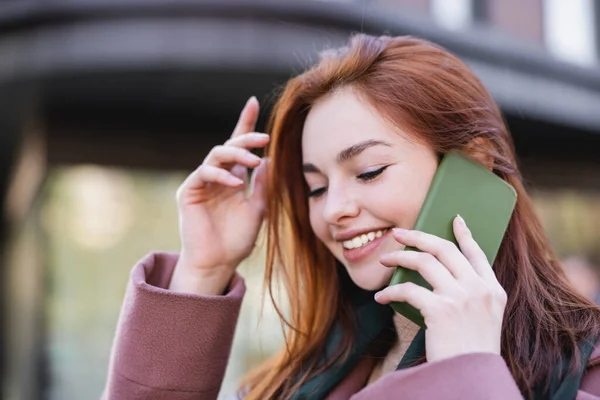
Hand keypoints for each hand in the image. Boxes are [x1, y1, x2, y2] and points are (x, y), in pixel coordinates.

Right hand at [170, 96, 268, 293]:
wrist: (218, 263)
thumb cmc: (237, 239)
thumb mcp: (258, 209)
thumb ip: (262, 185)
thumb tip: (268, 159)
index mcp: (233, 178)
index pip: (239, 146)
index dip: (244, 124)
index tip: (252, 101)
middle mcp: (217, 176)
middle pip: (229, 145)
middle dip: (246, 137)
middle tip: (264, 137)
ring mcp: (201, 182)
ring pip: (216, 155)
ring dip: (236, 153)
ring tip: (254, 159)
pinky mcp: (188, 191)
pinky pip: (204, 173)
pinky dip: (221, 175)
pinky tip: (236, 184)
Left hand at [375, 215, 506, 362]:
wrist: (471, 377)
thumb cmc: (471, 352)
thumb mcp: (485, 320)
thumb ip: (472, 296)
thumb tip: (442, 275)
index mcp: (494, 290)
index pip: (478, 253)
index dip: (465, 234)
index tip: (455, 219)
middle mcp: (479, 289)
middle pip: (445, 249)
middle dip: (418, 237)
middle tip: (399, 234)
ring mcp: (461, 297)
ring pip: (424, 262)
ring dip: (399, 258)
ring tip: (385, 260)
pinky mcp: (440, 310)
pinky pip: (409, 290)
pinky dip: (390, 292)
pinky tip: (381, 298)